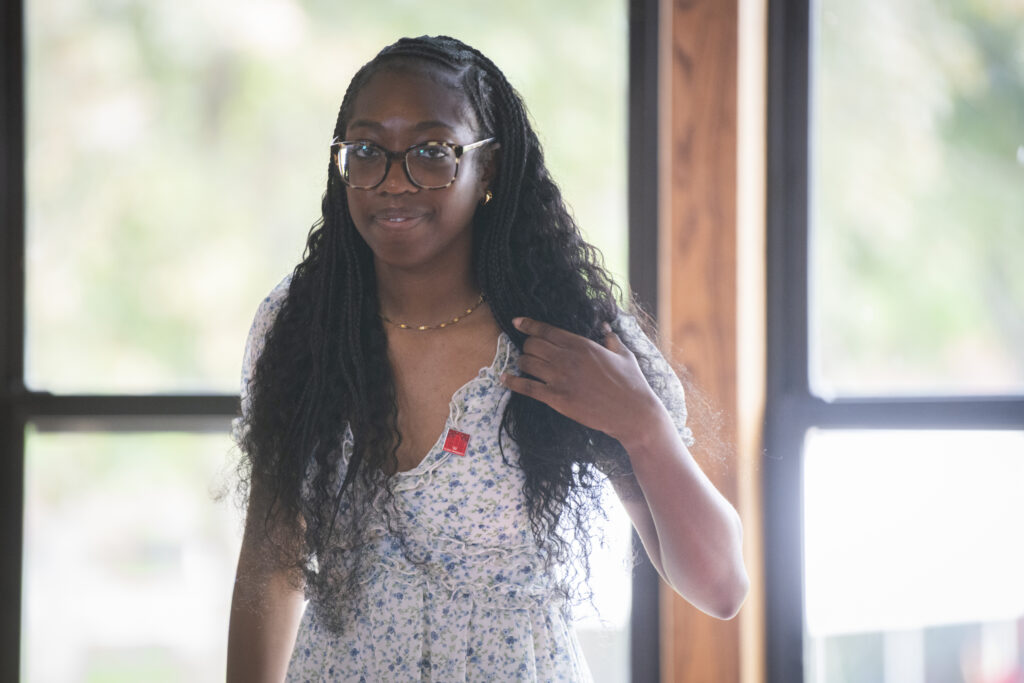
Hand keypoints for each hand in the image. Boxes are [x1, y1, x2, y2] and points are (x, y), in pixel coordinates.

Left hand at [499, 316, 662, 443]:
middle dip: (527, 345)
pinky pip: (527, 387)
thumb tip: (605, 326)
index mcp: (582, 345)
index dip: (529, 325)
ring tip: (523, 364)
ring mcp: (561, 379)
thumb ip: (611, 338)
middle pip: (533, 345)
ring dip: (522, 362)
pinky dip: (513, 382)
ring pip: (527, 363)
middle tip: (529, 350)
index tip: (517, 322)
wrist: (633, 413)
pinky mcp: (557, 399)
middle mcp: (568, 359)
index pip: (547, 330)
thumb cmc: (632, 384)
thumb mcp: (624, 354)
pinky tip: (504, 378)